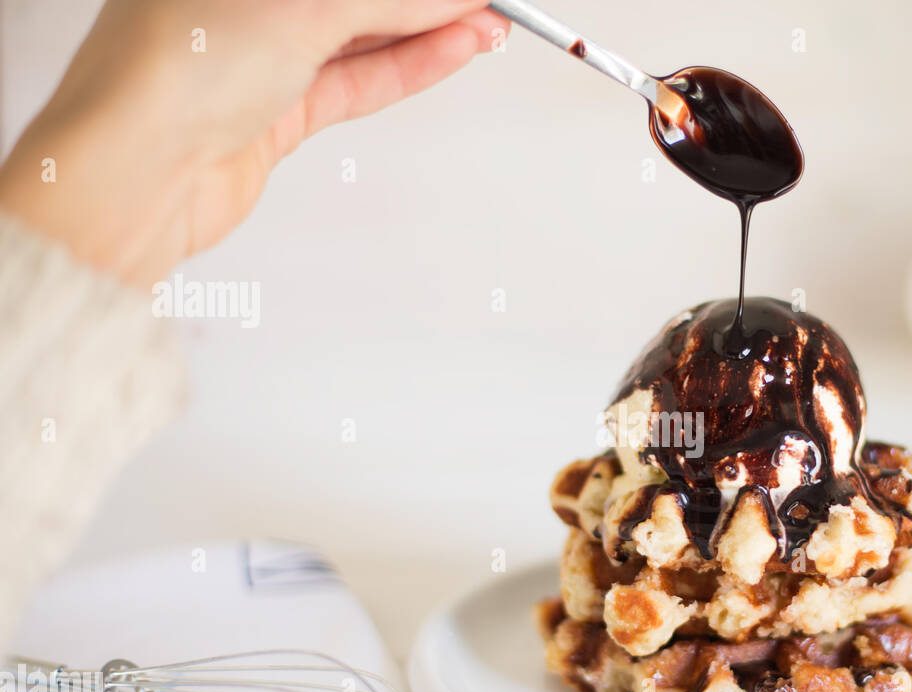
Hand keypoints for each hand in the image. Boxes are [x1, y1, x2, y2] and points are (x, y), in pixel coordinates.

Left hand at [0, 0, 506, 287]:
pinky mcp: (279, 111)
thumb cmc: (178, 70)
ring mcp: (263, 55)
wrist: (139, 173)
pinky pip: (358, 81)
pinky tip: (454, 50)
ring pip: (364, 36)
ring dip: (429, 30)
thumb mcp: (302, 10)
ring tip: (490, 24)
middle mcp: (247, 0)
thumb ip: (388, 1)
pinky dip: (408, 67)